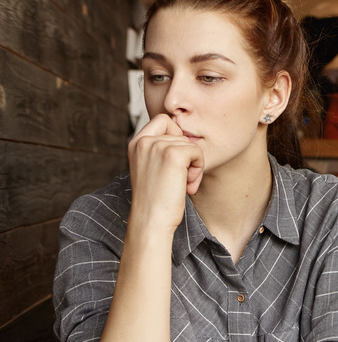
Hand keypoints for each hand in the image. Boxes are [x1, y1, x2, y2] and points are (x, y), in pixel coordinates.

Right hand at [127, 114, 204, 230]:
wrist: (151, 221)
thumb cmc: (155, 199)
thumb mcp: (151, 168)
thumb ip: (161, 150)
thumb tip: (186, 136)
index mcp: (135, 142)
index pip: (163, 120)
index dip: (176, 137)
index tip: (175, 161)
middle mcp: (143, 140)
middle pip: (181, 133)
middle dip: (186, 156)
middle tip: (180, 178)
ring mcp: (157, 146)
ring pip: (191, 144)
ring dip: (193, 166)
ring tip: (181, 185)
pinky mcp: (173, 154)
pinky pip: (198, 152)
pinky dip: (198, 169)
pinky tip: (187, 186)